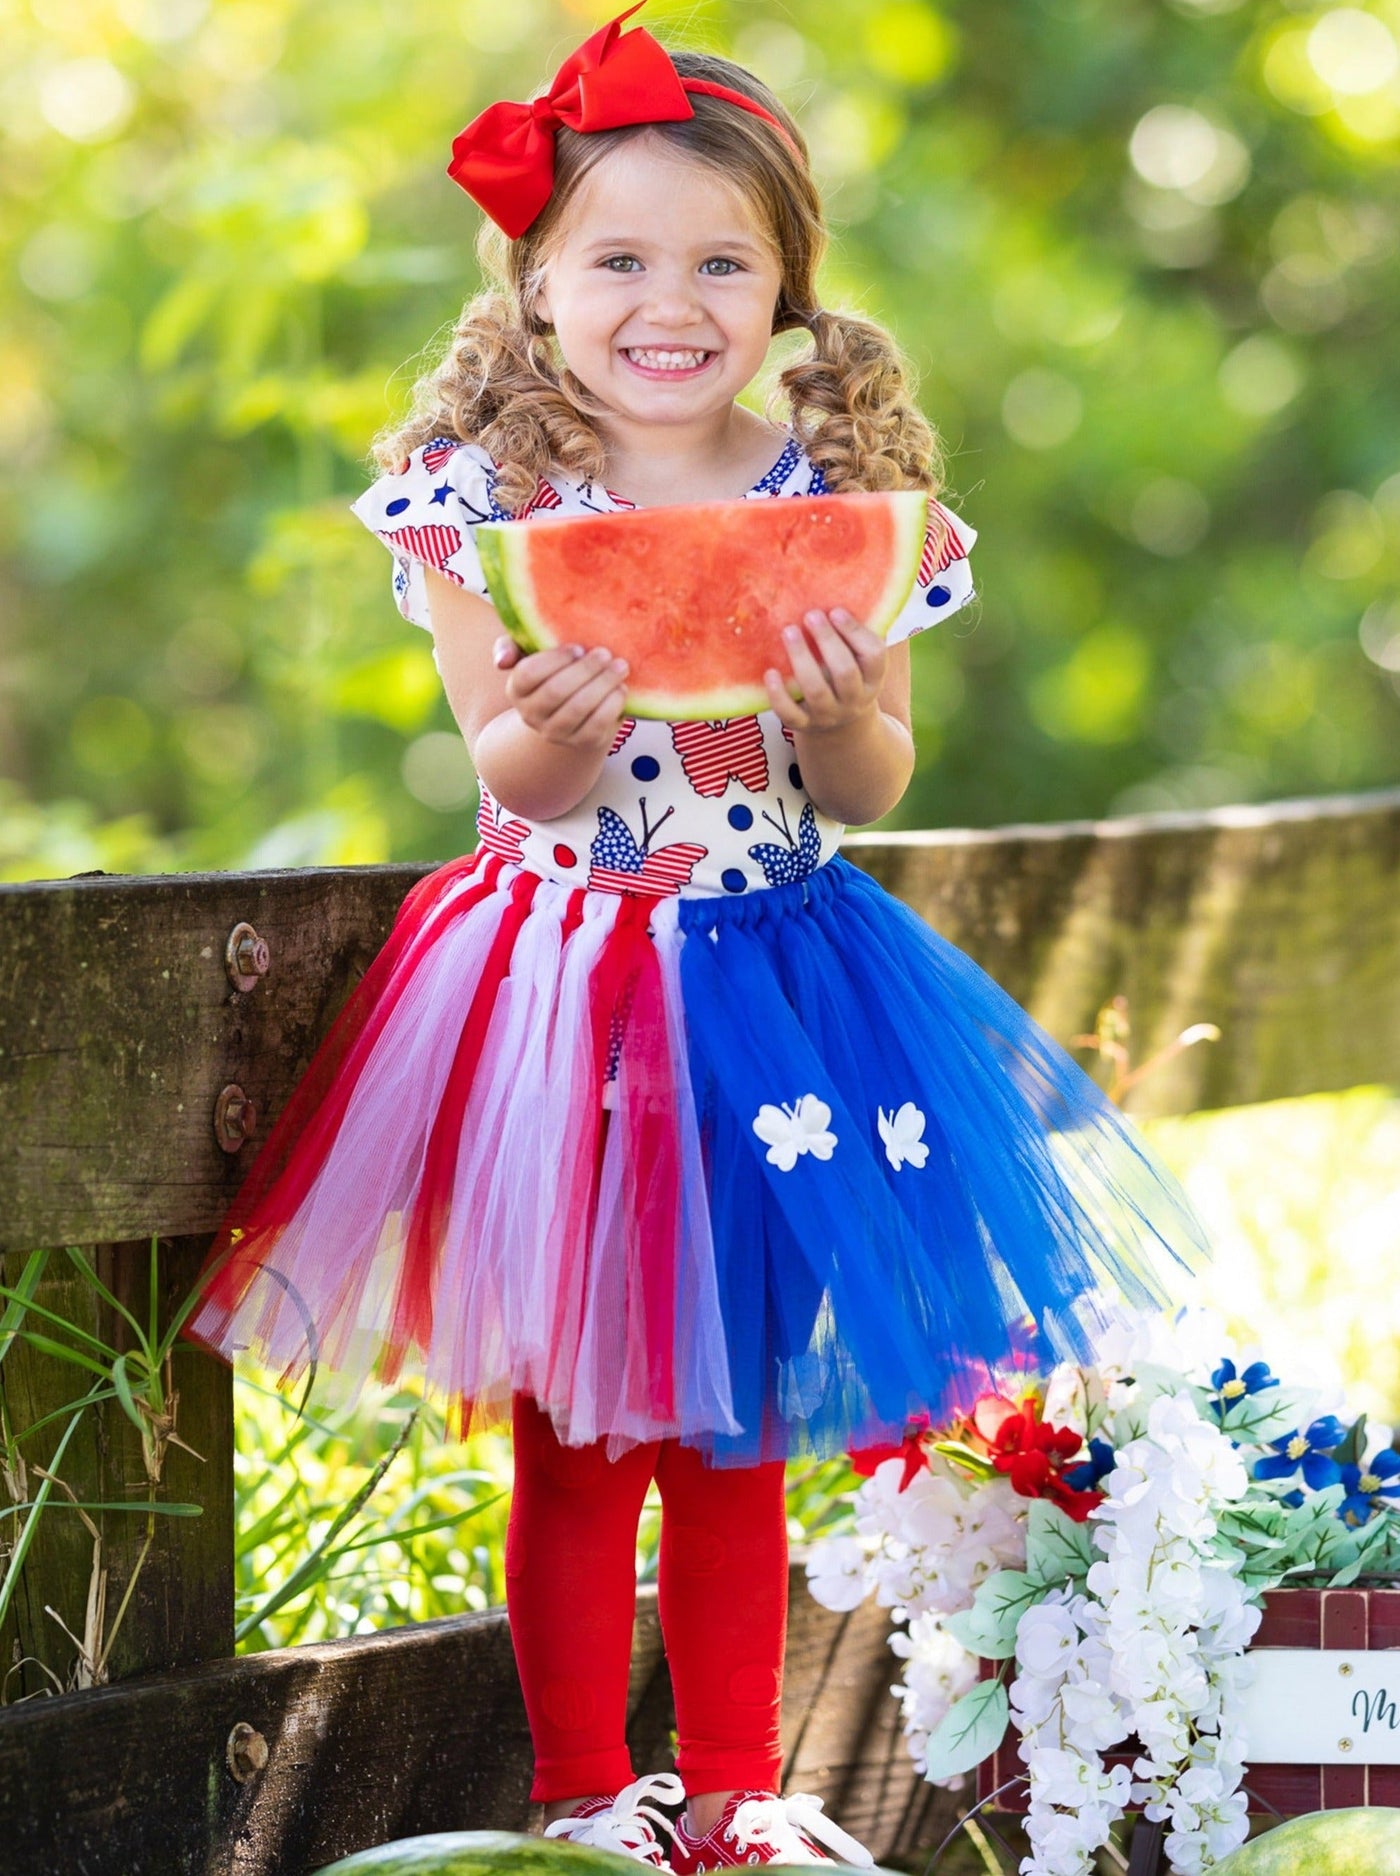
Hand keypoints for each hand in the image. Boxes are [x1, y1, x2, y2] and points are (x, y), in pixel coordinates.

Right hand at [500, 638, 629, 750]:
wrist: (572, 709)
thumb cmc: (554, 671)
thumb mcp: (531, 653)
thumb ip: (512, 646)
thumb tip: (501, 661)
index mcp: (516, 689)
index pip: (528, 674)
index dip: (554, 660)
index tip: (577, 647)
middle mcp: (531, 715)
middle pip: (556, 691)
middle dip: (584, 670)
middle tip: (604, 653)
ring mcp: (555, 732)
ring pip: (578, 708)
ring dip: (602, 685)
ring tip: (619, 667)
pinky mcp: (580, 742)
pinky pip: (597, 724)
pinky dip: (612, 704)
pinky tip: (621, 689)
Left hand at [764, 609, 886, 733]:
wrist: (840, 726)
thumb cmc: (848, 675)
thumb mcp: (861, 659)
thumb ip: (858, 632)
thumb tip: (846, 585)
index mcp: (873, 679)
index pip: (874, 655)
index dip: (855, 632)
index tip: (836, 610)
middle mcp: (854, 699)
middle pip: (845, 672)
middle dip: (828, 641)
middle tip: (811, 615)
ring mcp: (828, 715)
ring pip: (816, 691)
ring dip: (802, 659)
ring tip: (789, 631)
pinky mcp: (803, 725)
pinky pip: (790, 715)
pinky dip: (779, 695)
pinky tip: (770, 672)